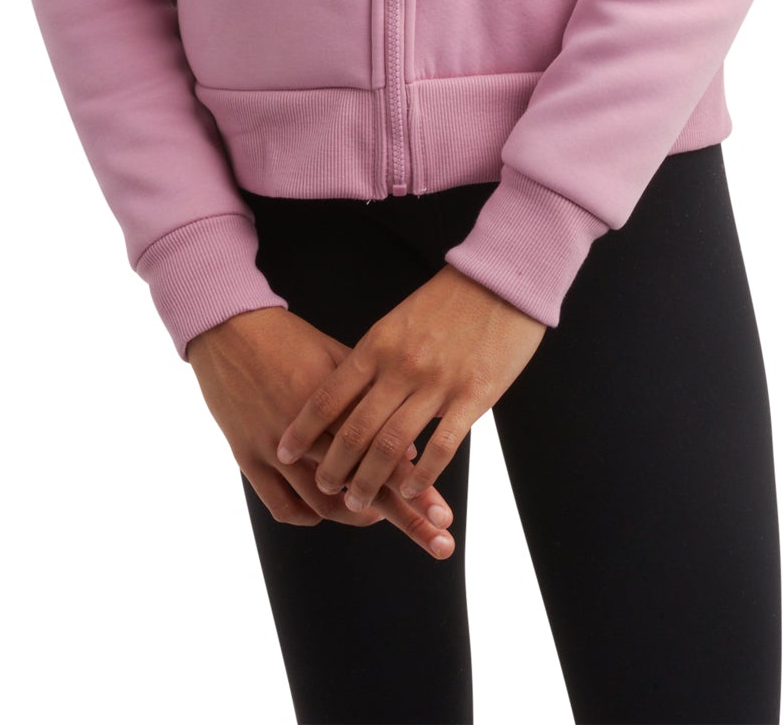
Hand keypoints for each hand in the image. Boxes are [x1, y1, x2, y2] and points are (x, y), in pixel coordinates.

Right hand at [186, 305, 459, 559]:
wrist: (229, 327)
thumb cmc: (290, 338)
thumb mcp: (338, 358)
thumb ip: (371, 400)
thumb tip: (408, 446)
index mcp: (335, 404)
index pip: (385, 454)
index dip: (417, 486)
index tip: (444, 512)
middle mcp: (307, 433)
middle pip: (362, 487)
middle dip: (404, 517)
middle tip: (438, 540)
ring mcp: (274, 450)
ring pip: (323, 503)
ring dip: (356, 517)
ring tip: (379, 519)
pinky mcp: (247, 457)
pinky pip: (281, 506)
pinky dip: (308, 516)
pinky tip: (328, 512)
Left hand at [274, 266, 546, 514]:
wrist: (499, 280)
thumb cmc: (447, 300)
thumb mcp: (398, 322)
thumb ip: (375, 358)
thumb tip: (348, 396)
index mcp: (379, 345)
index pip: (329, 395)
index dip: (303, 429)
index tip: (283, 452)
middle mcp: (401, 366)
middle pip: (355, 429)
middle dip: (334, 466)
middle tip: (323, 487)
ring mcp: (437, 383)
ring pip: (393, 445)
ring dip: (370, 479)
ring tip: (358, 502)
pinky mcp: (473, 396)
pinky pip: (442, 446)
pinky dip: (421, 474)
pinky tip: (409, 489)